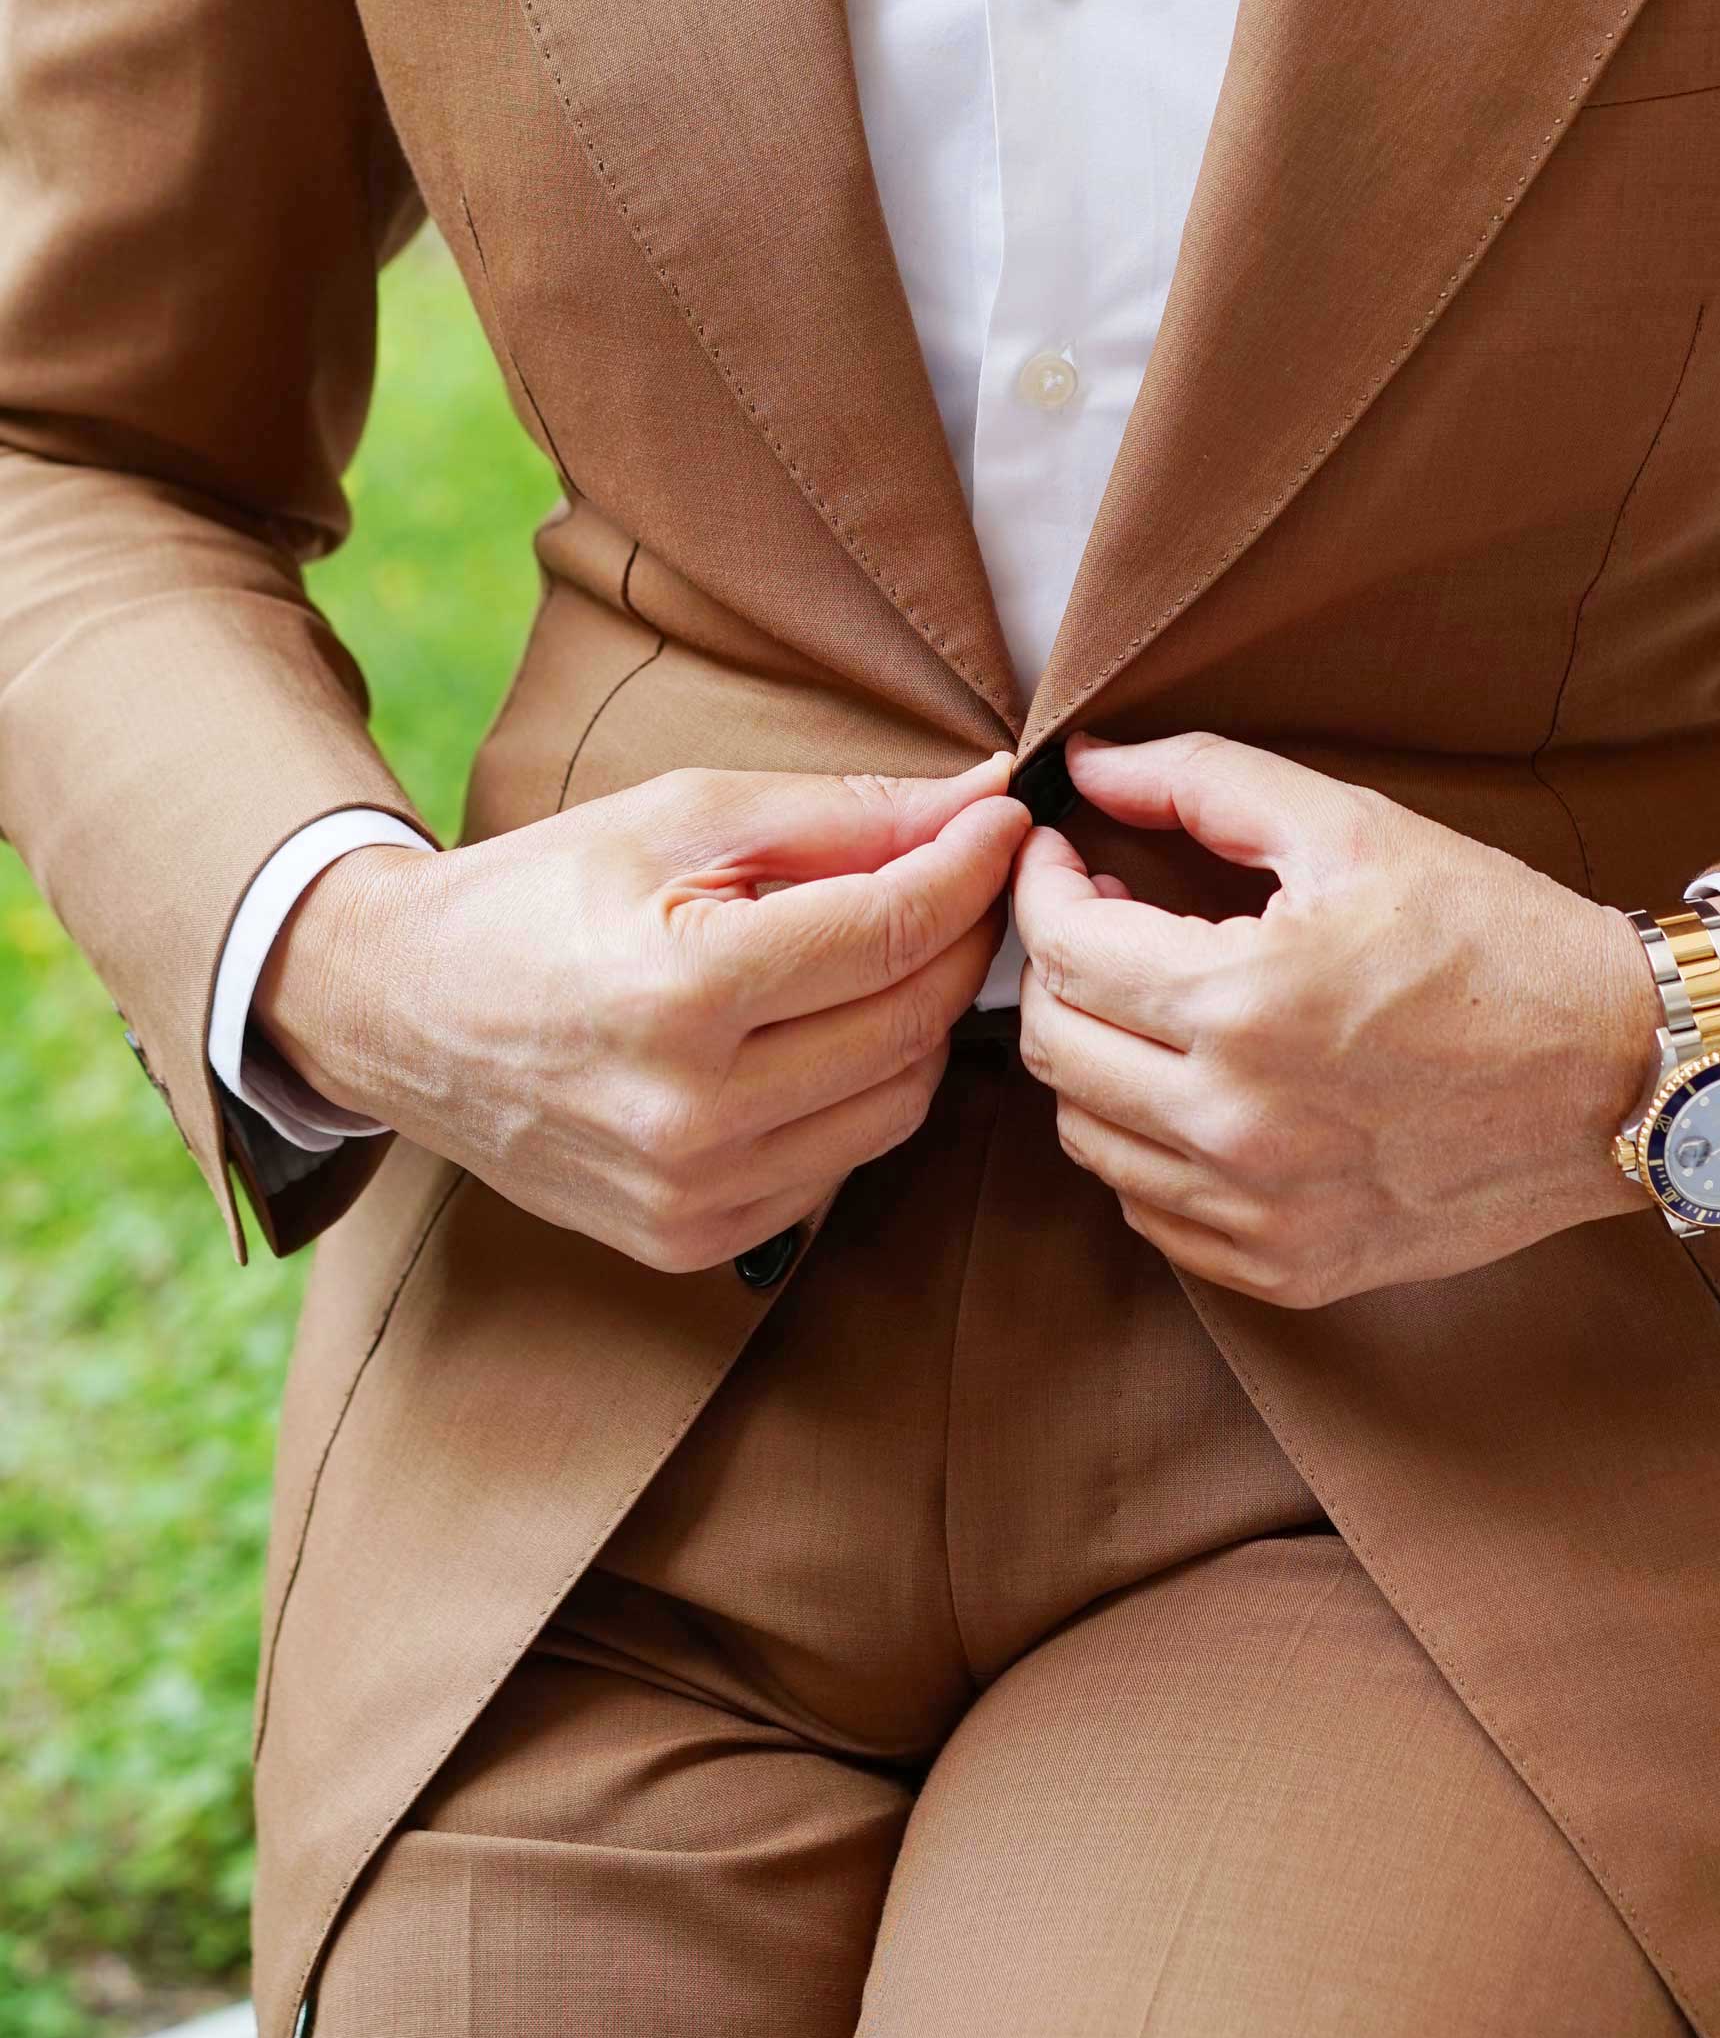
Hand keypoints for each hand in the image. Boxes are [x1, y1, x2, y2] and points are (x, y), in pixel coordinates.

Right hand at [257, 757, 1027, 1270]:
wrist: (398, 1012)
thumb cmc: (540, 894)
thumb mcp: (680, 818)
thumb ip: (841, 814)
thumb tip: (979, 796)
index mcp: (682, 992)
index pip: (892, 930)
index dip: (971, 866)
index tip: (1003, 819)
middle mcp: (691, 1113)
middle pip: (912, 1021)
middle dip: (963, 937)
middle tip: (969, 874)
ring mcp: (692, 1194)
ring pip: (898, 1104)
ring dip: (924, 1021)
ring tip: (902, 948)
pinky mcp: (691, 1241)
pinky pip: (841, 1166)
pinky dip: (862, 1092)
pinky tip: (830, 1032)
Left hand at [1011, 730, 1663, 1308]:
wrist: (1623, 1074)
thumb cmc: (1497, 938)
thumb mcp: (1355, 828)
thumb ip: (1203, 781)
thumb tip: (1083, 765)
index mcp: (1244, 1004)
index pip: (1061, 949)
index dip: (1040, 888)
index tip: (1064, 857)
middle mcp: (1237, 1125)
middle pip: (1053, 1047)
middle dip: (1055, 969)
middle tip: (1105, 921)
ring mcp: (1260, 1213)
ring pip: (1086, 1138)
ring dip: (1095, 1059)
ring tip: (1152, 1003)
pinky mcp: (1289, 1270)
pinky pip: (1153, 1212)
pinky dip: (1146, 1146)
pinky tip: (1198, 1088)